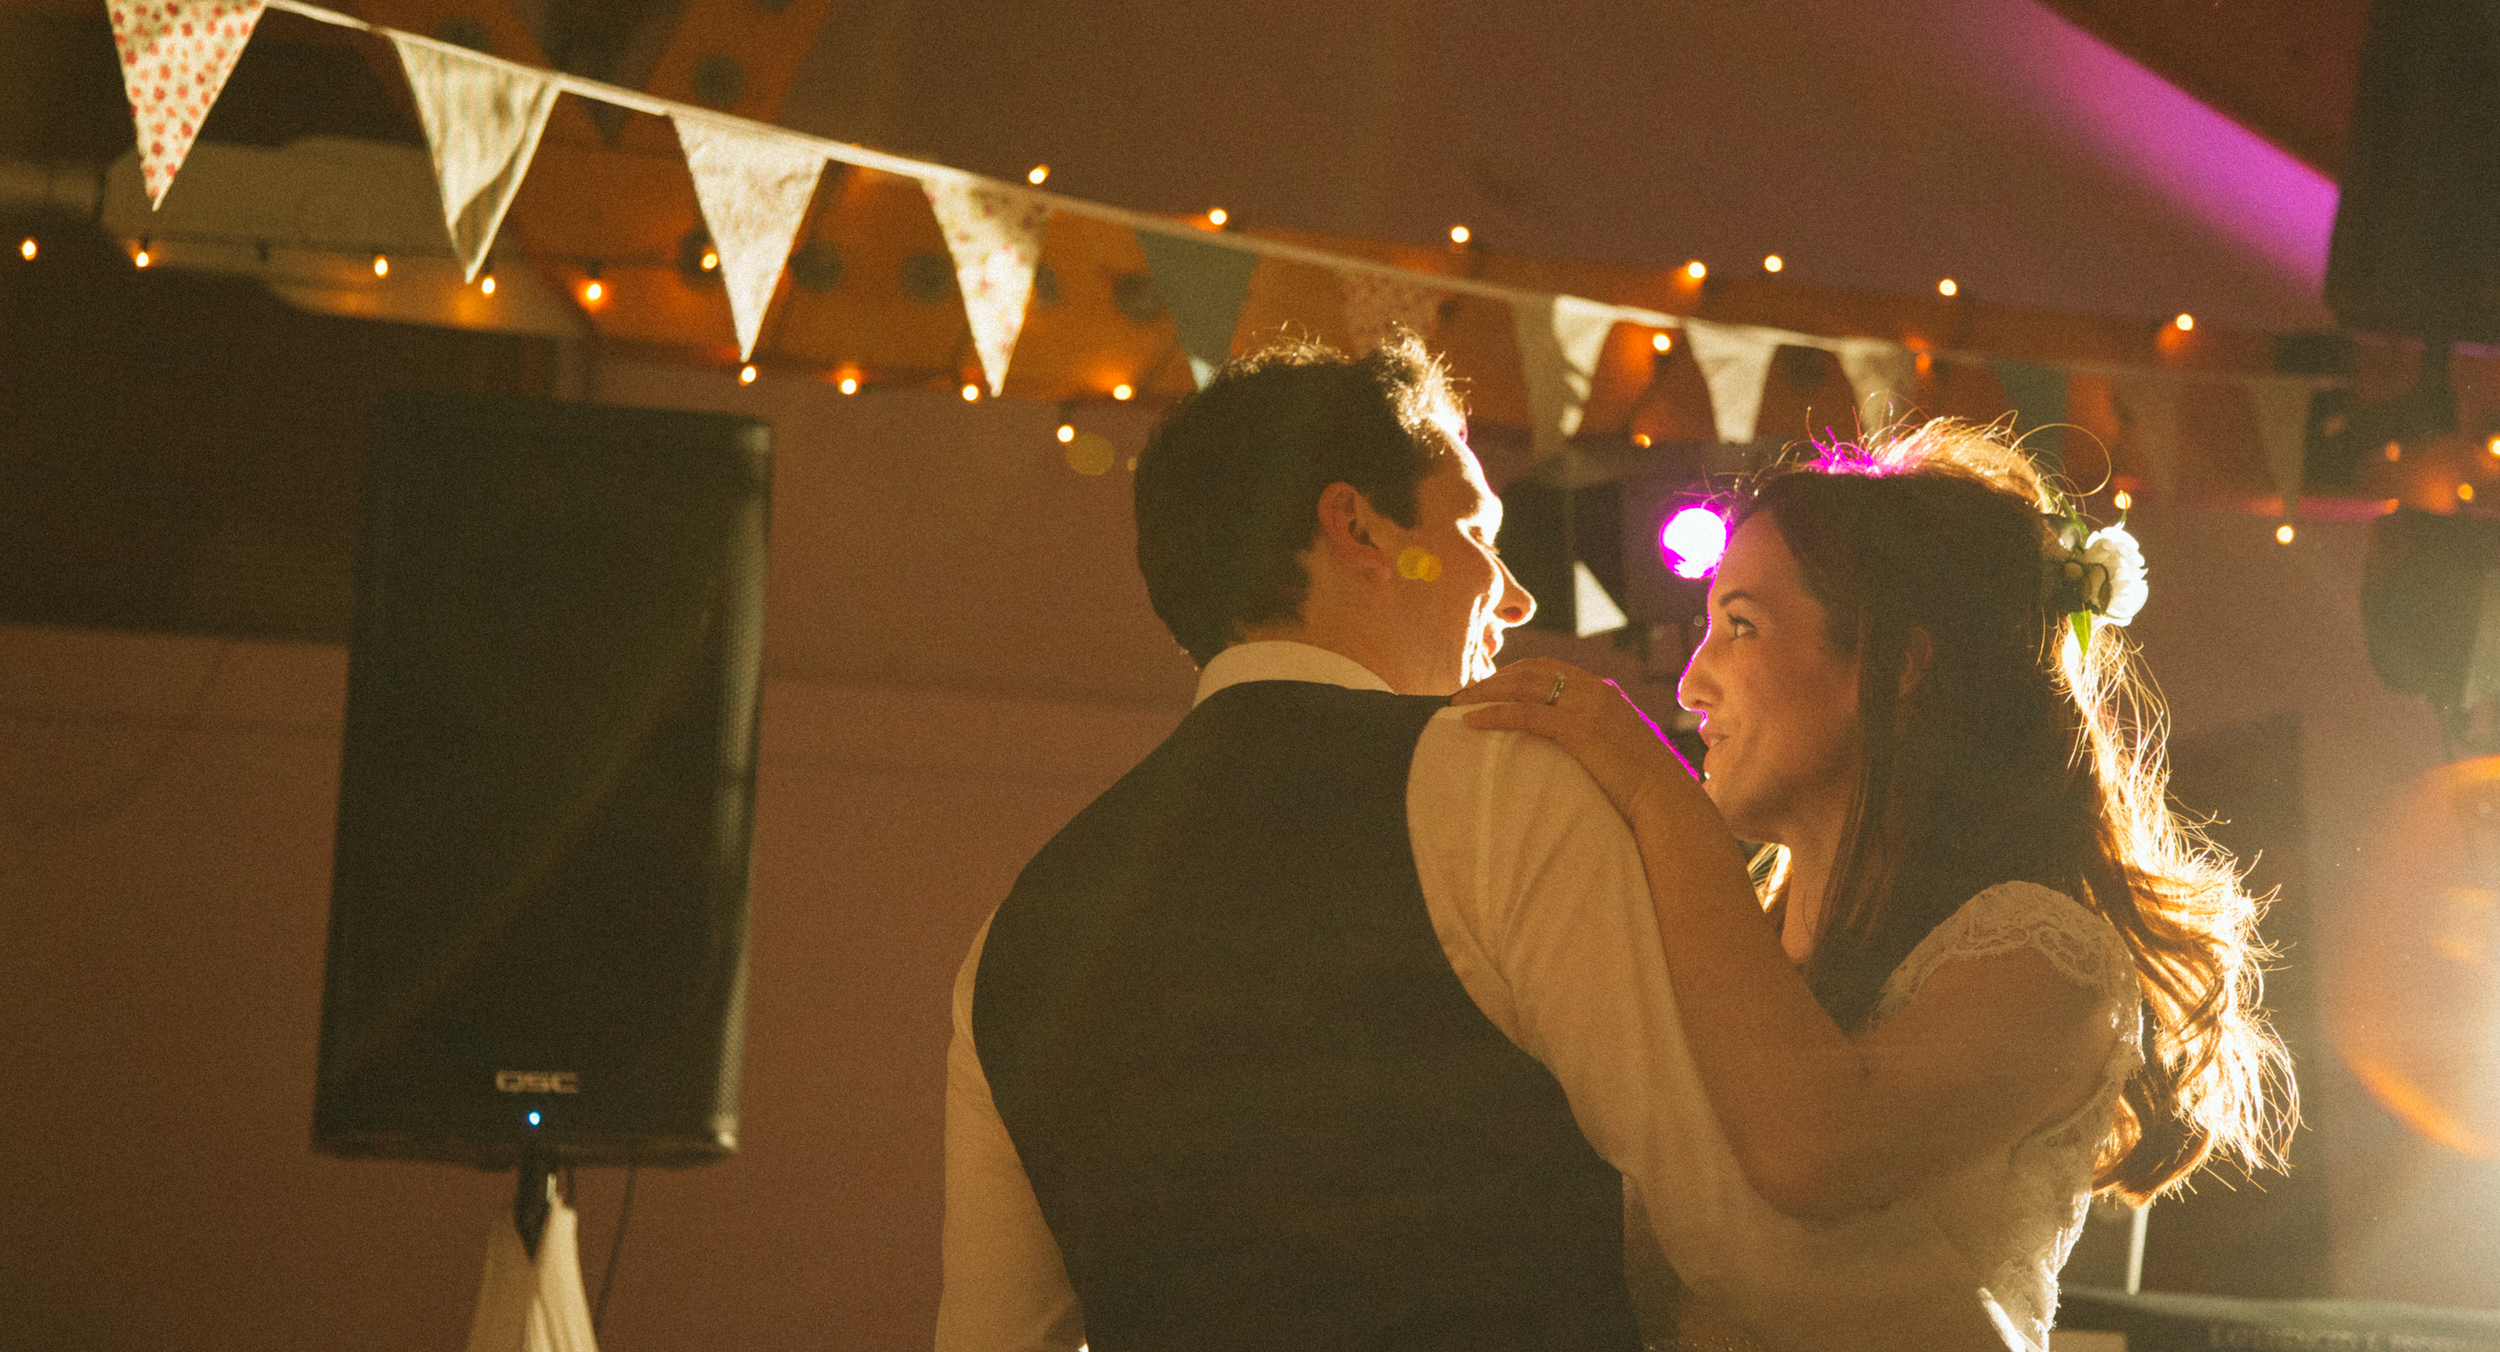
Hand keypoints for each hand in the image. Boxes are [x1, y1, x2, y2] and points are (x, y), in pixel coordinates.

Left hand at [1451, 658, 1703, 822]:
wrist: (1666, 799)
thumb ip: (1596, 736)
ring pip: (1523, 686)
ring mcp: (1587, 706)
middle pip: (1530, 671)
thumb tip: (1574, 747)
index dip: (1514, 673)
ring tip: (1458, 705)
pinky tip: (1472, 723)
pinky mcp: (1578, 729)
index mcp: (1603, 691)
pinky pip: (1524, 714)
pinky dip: (1494, 714)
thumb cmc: (1643, 785)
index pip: (1549, 668)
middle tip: (1464, 694)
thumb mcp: (1619, 748)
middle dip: (1493, 678)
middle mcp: (1594, 690)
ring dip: (1485, 692)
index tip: (1490, 684)